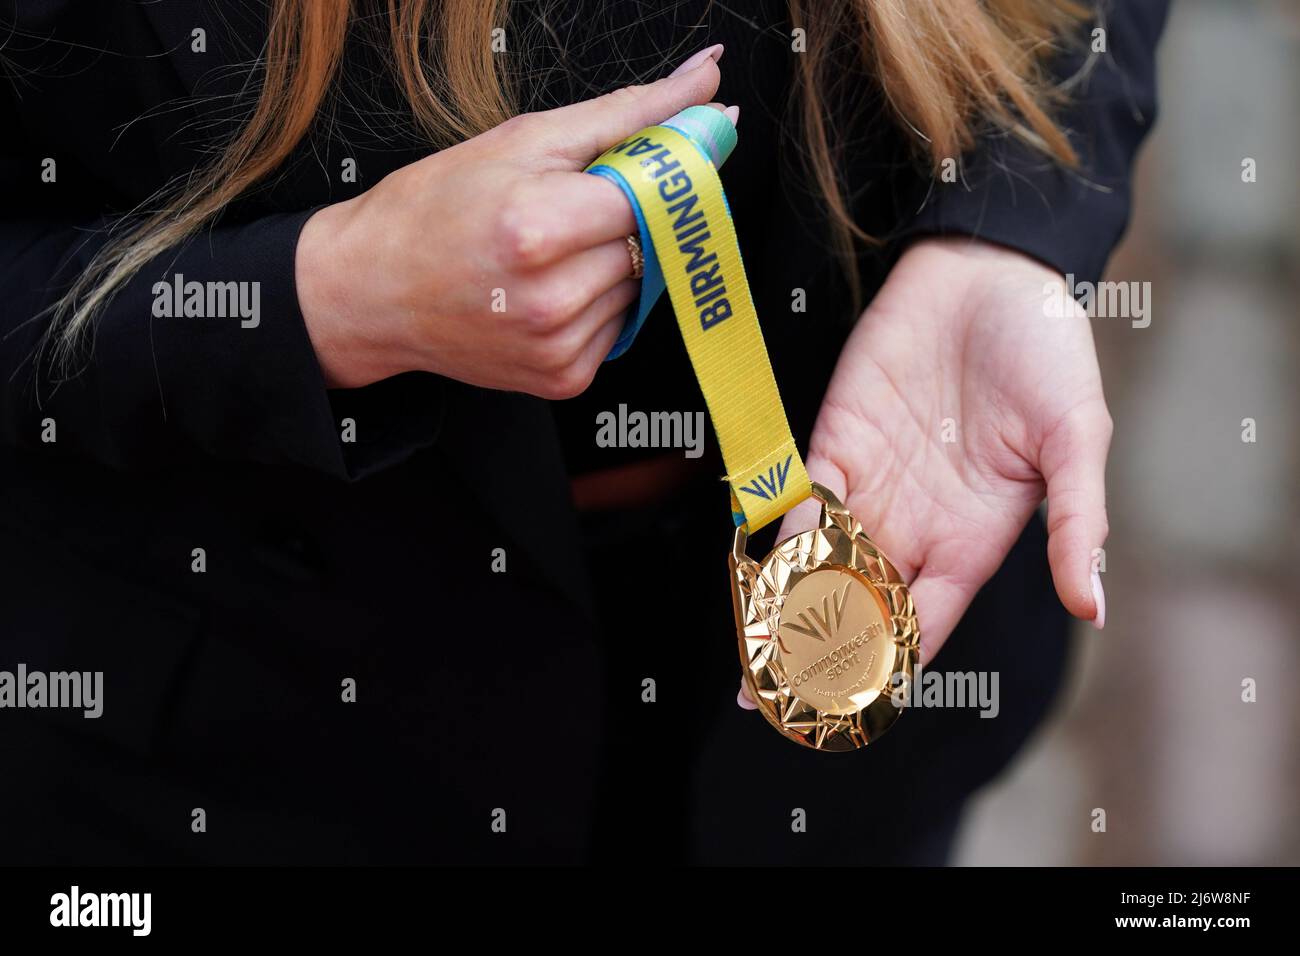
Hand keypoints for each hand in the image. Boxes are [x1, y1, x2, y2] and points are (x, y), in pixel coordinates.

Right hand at [296, 45, 728, 393]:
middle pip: (651, 241)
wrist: (371, 290)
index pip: (652, 195)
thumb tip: (706, 88)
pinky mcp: (563, 380)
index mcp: (536, 230)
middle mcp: (550, 299)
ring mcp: (558, 346)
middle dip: (628, 216)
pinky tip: (554, 288)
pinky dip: (602, 303)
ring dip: (617, 261)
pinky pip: (620, 327)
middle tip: (575, 205)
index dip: (662, 172)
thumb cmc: (434, 210)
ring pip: (642, 286)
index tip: (667, 155)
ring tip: (554, 251)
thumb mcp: (525, 140)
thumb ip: (628, 114)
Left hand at [739, 238, 1110, 705]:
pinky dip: (782, 538)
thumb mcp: (1078, 438)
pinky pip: (804, 499)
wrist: (992, 270)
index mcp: (973, 537)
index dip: (891, 664)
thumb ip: (1077, 522)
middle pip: (862, 604)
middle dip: (822, 653)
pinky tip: (758, 575)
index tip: (854, 710)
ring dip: (788, 610)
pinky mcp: (837, 438)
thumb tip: (1092, 607)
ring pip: (823, 563)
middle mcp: (916, 521)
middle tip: (777, 703)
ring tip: (754, 660)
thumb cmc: (1047, 352)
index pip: (924, 618)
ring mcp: (873, 482)